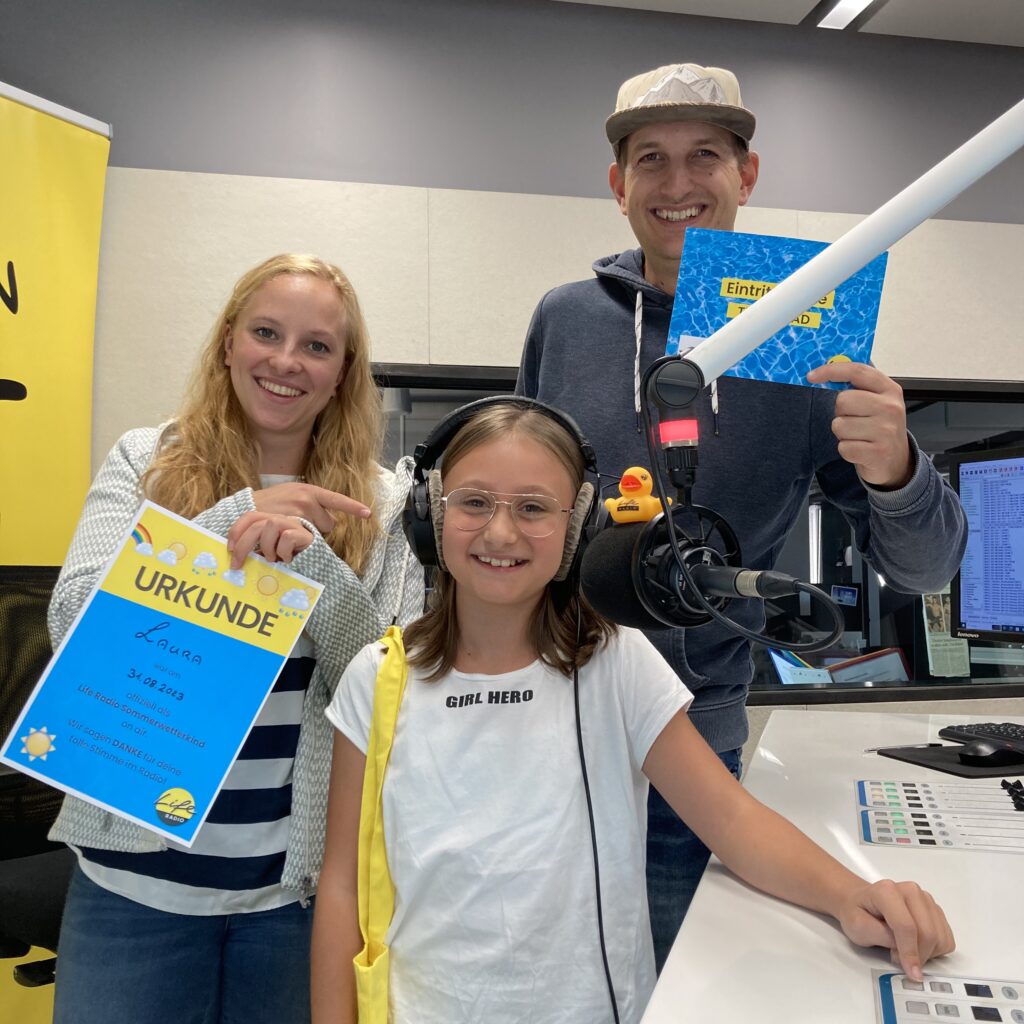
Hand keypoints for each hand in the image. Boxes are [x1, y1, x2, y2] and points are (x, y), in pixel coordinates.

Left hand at [227, 512, 313, 568]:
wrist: (316, 567)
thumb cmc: (288, 562)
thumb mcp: (268, 556)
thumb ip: (256, 552)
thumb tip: (236, 559)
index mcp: (270, 522)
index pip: (250, 517)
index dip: (236, 531)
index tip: (229, 549)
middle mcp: (281, 520)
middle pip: (257, 522)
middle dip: (243, 544)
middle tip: (237, 565)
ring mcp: (294, 525)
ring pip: (272, 523)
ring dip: (267, 545)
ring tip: (272, 559)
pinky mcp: (306, 534)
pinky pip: (287, 537)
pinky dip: (283, 551)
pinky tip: (287, 560)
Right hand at [252, 482, 370, 535]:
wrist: (244, 509)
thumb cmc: (268, 504)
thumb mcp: (290, 494)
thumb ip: (308, 502)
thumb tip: (327, 517)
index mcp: (308, 490)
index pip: (335, 499)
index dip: (353, 507)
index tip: (368, 514)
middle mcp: (306, 499)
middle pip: (328, 523)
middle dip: (318, 527)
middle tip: (299, 525)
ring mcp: (297, 512)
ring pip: (316, 534)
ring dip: (306, 536)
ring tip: (289, 529)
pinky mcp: (288, 525)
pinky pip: (304, 540)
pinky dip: (298, 542)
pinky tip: (286, 538)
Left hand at [806, 362, 912, 488]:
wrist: (896, 460)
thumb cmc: (879, 427)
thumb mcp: (877, 401)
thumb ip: (858, 385)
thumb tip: (826, 369)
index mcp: (890, 390)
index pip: (857, 371)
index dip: (831, 371)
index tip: (811, 376)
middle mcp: (891, 407)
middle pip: (843, 400)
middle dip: (840, 412)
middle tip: (852, 420)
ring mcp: (886, 431)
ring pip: (839, 425)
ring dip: (842, 434)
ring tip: (858, 436)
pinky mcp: (878, 452)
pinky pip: (843, 447)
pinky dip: (846, 450)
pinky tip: (859, 450)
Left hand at [837, 879, 954, 980]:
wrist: (860, 902)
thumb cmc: (857, 913)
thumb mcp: (858, 927)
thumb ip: (880, 936)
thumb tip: (904, 950)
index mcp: (887, 891)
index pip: (906, 926)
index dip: (910, 953)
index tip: (912, 972)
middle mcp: (910, 891)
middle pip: (928, 933)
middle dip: (918, 955)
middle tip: (897, 957)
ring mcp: (925, 899)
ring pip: (940, 937)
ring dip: (926, 953)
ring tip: (902, 948)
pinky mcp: (934, 910)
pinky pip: (946, 939)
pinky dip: (934, 950)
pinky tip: (915, 945)